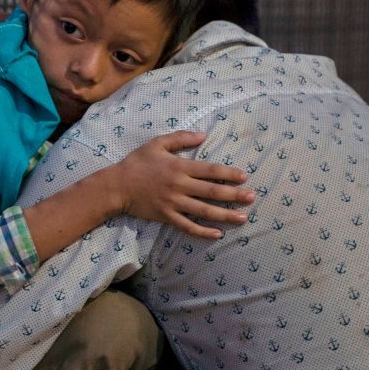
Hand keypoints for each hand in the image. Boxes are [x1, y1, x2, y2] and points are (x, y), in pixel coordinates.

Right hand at [110, 131, 255, 238]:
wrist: (116, 186)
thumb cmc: (137, 162)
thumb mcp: (157, 143)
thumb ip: (181, 138)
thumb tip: (203, 135)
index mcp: (179, 167)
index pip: (210, 170)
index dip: (229, 174)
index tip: (244, 177)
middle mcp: (179, 186)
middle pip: (212, 192)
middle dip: (234, 195)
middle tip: (252, 198)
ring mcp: (174, 203)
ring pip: (204, 211)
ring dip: (225, 215)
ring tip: (242, 218)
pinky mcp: (166, 217)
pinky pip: (187, 226)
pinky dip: (203, 232)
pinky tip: (217, 234)